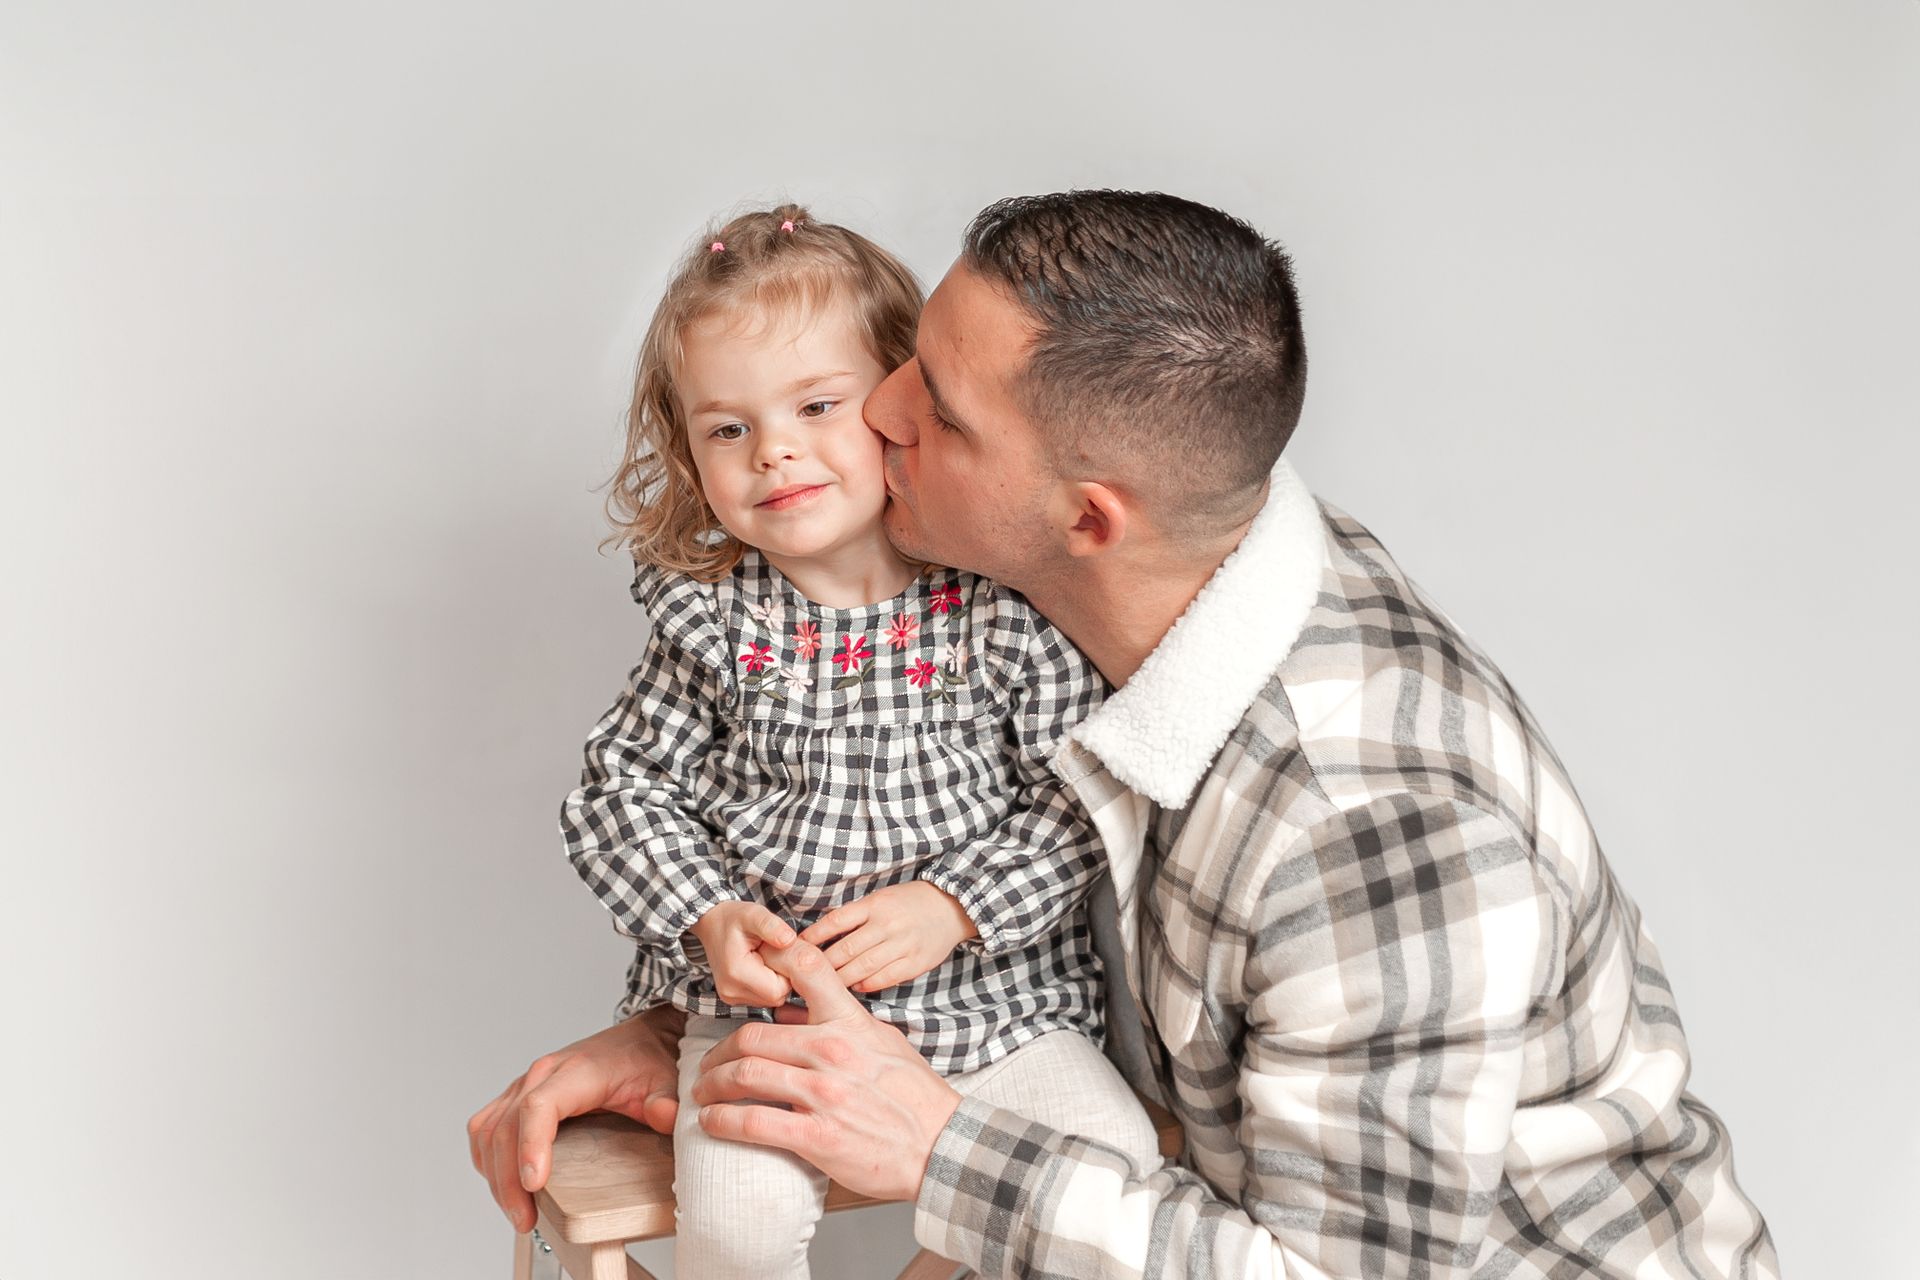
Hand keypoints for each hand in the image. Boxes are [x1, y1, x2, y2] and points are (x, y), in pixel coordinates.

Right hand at [466, 1005, 685, 1232]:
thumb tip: (664, 1115)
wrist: (638, 1040)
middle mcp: (543, 1075)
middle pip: (505, 1127)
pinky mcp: (518, 1097)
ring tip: (518, 1213)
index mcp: (576, 1071)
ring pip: (489, 1131)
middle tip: (526, 1220)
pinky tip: (504, 1186)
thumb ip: (667, 1098)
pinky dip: (488, 1160)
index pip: (538, 1106)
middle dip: (509, 1180)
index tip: (534, 1185)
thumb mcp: (666, 1079)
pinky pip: (487, 1128)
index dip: (530, 1145)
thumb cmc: (647, 1060)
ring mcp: (526, 1085)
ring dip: (495, 1176)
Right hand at [690, 899, 797, 1004]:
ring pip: (770, 1000)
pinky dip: (767, 984)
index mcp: (736, 973)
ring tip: (766, 958)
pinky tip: (761, 966)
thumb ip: (771, 926)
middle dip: (782, 976)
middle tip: (774, 953)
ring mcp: (731, 997)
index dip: (787, 972)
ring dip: (775, 981)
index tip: (781, 952)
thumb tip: (789, 940)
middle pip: (776, 998)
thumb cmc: (732, 918)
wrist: (711, 923)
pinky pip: (761, 998)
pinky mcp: (734, 997)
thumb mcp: (753, 914)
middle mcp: (731, 991)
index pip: (778, 989)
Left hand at [692, 940, 962, 1201]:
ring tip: (703, 1093)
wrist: (942, 1146)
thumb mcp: (884, 1044)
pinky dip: (722, 1120)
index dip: (771, 960)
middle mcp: (831, 1052)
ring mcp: (822, 1094)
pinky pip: (752, 1122)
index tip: (748, 968)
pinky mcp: (815, 1136)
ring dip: (712, 1085)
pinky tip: (712, 1121)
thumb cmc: (915, 1096)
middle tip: (708, 1065)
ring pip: (745, 1075)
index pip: (807, 971)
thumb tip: (795, 1015)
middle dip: (719, 1052)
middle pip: (752, 1037)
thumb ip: (841, 1025)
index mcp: (849, 1024)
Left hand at [798, 881, 977, 991]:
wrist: (951, 908)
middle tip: (802, 976)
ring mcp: (903, 945)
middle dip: (822, 965)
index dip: (813, 937)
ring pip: (862, 968)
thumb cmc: (908, 904)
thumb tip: (818, 938)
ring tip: (823, 987)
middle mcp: (887, 924)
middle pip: (846, 950)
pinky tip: (853, 987)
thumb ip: (854, 917)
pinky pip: (884, 979)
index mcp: (875, 905)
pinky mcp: (915, 963)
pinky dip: (865, 985)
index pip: (836, 921)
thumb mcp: (879, 899)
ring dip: (840, 979)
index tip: (797, 949)